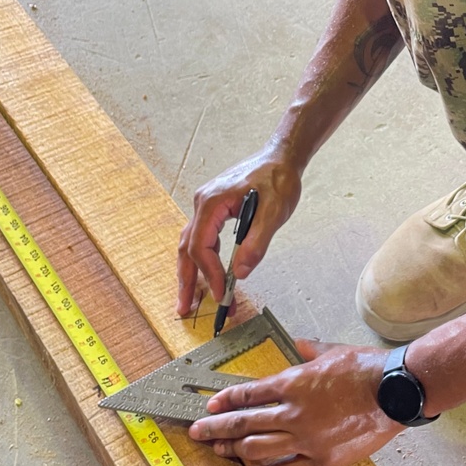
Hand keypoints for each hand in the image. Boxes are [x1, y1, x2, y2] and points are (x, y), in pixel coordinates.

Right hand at [177, 145, 301, 317]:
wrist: (281, 157)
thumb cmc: (278, 177)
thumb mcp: (274, 212)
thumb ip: (256, 243)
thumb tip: (239, 273)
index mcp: (212, 202)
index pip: (201, 246)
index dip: (209, 274)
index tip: (221, 293)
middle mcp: (203, 204)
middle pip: (187, 249)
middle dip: (186, 280)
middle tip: (185, 308)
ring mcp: (207, 206)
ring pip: (191, 245)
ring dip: (192, 273)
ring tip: (192, 299)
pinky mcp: (215, 210)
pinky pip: (202, 238)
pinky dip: (203, 259)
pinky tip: (208, 275)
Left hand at [188, 339, 401, 465]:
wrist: (395, 390)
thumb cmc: (366, 368)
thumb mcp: (333, 351)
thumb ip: (311, 350)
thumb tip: (300, 344)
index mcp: (293, 383)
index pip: (248, 394)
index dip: (225, 401)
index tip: (209, 405)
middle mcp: (292, 412)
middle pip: (243, 423)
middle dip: (215, 427)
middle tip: (197, 432)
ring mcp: (306, 439)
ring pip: (256, 447)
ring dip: (232, 449)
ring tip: (217, 451)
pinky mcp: (322, 460)